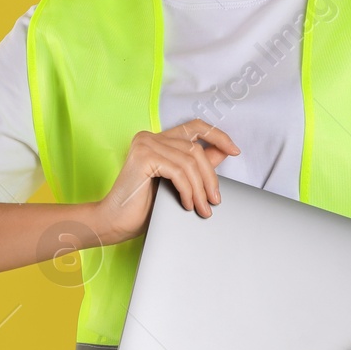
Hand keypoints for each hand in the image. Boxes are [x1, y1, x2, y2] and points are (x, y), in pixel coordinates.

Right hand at [92, 119, 240, 243]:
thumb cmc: (143, 207)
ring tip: (202, 209)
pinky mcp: (143, 156)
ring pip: (190, 162)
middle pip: (196, 149)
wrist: (115, 223)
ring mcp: (146, 144)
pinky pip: (179, 171)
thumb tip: (225, 152)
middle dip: (210, 178)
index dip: (218, 135)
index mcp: (159, 140)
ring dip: (200, 189)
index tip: (235, 150)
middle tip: (214, 201)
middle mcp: (150, 136)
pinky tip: (187, 204)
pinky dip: (188, 190)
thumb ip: (197, 166)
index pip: (195, 127)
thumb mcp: (179, 183)